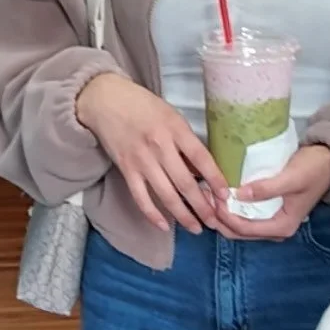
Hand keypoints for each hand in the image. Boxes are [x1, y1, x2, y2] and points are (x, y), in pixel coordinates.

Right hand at [76, 74, 227, 235]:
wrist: (106, 100)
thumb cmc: (143, 106)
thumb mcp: (171, 116)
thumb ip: (186, 141)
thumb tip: (202, 171)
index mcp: (175, 129)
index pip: (200, 158)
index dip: (214, 179)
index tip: (224, 196)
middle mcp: (159, 146)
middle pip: (185, 182)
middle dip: (202, 206)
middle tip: (214, 222)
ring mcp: (141, 160)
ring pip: (166, 195)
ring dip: (182, 215)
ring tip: (195, 228)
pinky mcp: (126, 169)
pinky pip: (141, 197)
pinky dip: (152, 214)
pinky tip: (163, 226)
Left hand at [214, 145, 329, 241]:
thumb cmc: (313, 169)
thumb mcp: (291, 177)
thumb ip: (267, 188)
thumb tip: (239, 194)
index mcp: (281, 227)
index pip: (244, 229)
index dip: (225, 216)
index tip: (213, 197)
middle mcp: (275, 229)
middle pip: (238, 232)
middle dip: (219, 218)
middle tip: (203, 196)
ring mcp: (271, 221)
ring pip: (238, 225)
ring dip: (222, 214)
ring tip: (207, 194)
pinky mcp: (268, 211)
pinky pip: (244, 215)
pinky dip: (230, 208)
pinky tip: (220, 194)